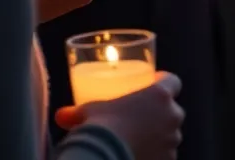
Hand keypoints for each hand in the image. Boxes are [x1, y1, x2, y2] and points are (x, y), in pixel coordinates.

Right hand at [56, 71, 184, 159]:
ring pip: (169, 135)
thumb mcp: (88, 113)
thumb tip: (61, 115)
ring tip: (137, 142)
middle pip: (171, 111)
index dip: (163, 82)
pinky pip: (164, 156)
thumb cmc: (100, 127)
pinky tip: (137, 156)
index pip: (172, 82)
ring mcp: (172, 141)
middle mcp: (172, 115)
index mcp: (159, 95)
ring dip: (158, 137)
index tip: (152, 84)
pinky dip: (155, 156)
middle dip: (159, 114)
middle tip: (141, 118)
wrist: (104, 157)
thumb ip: (78, 112)